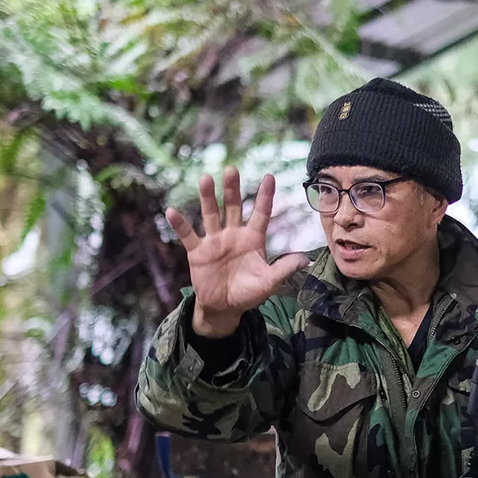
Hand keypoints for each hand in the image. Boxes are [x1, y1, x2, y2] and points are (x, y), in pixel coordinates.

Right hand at [165, 168, 306, 337]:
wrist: (224, 308)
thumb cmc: (248, 293)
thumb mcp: (269, 283)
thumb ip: (284, 269)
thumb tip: (305, 259)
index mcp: (253, 239)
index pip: (260, 213)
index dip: (265, 196)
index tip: (269, 176)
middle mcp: (233, 234)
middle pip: (233, 207)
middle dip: (232, 189)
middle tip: (231, 170)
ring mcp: (214, 241)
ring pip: (211, 214)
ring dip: (208, 198)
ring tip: (206, 179)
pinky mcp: (197, 252)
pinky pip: (188, 235)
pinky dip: (179, 224)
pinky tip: (172, 211)